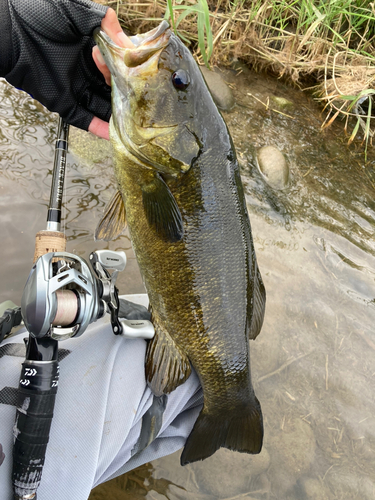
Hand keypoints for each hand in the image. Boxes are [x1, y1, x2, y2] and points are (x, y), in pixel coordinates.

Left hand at [3, 0, 132, 139]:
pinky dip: (98, 128)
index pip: (116, 63)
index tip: (138, 72)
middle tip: (142, 100)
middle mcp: (84, 69)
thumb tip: (127, 43)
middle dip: (127, 95)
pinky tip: (114, 133)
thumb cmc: (35, 14)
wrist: (7, 32)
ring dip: (118, 115)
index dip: (127, 69)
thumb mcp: (74, 9)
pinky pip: (84, 118)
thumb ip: (103, 21)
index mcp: (90, 48)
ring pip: (102, 106)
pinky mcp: (62, 102)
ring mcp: (74, 87)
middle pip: (112, 88)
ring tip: (136, 122)